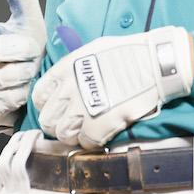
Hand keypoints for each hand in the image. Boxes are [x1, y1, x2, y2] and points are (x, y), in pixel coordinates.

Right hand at [0, 0, 45, 133]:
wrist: (24, 98)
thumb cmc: (23, 55)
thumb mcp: (26, 25)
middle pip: (1, 48)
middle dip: (24, 51)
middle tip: (30, 53)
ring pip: (10, 75)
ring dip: (28, 74)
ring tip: (26, 74)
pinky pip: (13, 96)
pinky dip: (26, 94)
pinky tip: (22, 93)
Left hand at [31, 26, 192, 148]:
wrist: (154, 64)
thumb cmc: (129, 53)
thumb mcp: (92, 51)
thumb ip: (75, 68)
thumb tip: (68, 80)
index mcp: (65, 70)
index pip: (39, 96)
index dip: (47, 106)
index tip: (58, 109)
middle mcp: (68, 90)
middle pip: (47, 120)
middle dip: (58, 124)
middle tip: (72, 124)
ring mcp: (81, 110)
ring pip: (63, 135)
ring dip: (74, 135)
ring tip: (87, 130)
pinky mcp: (97, 126)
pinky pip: (84, 143)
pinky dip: (91, 142)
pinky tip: (101, 133)